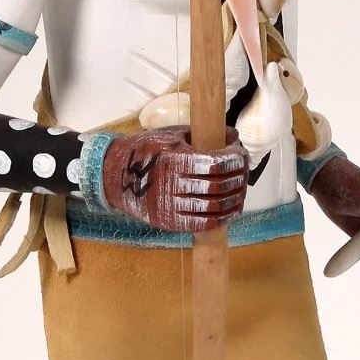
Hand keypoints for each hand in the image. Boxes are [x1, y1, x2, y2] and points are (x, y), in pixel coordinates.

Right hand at [102, 127, 248, 233]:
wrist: (115, 176)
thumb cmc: (147, 150)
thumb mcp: (173, 135)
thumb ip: (204, 135)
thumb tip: (234, 136)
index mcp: (173, 158)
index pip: (216, 162)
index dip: (235, 159)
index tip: (240, 154)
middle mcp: (171, 183)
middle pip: (218, 185)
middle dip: (238, 178)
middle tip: (244, 172)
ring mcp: (169, 205)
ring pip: (214, 207)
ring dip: (234, 200)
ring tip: (241, 192)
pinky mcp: (168, 222)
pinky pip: (201, 225)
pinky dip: (222, 219)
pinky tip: (231, 211)